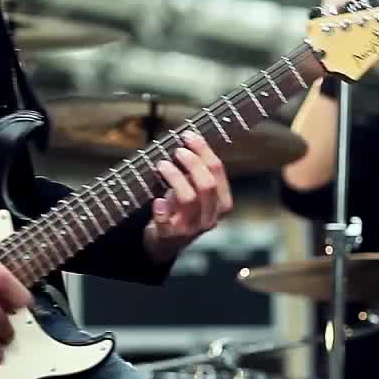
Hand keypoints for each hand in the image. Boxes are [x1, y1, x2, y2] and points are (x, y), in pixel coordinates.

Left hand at [143, 131, 232, 262]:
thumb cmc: (180, 210)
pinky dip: (161, 210)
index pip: (218, 172)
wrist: (166, 242)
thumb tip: (188, 141)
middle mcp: (210, 217)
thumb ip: (196, 173)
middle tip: (177, 151)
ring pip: (188, 199)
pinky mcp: (171, 236)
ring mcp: (191, 229)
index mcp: (221, 204)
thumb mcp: (195, 192)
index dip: (203, 151)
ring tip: (162, 165)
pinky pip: (166, 223)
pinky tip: (157, 200)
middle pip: (207, 185)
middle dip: (192, 163)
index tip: (189, 136)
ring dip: (175, 177)